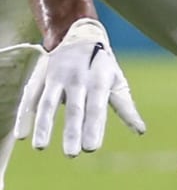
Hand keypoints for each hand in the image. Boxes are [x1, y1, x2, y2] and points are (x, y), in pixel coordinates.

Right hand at [16, 18, 145, 155]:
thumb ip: (125, 108)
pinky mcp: (41, 77)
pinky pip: (31, 97)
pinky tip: (22, 134)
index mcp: (99, 80)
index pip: (97, 108)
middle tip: (72, 154)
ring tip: (41, 147)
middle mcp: (78, 78)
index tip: (91, 148)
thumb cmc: (102, 65)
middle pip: (75, 109)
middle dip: (73, 131)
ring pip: (48, 103)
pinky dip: (25, 115)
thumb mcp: (117, 81)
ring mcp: (57, 77)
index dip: (94, 127)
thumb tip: (141, 131)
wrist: (79, 35)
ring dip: (44, 125)